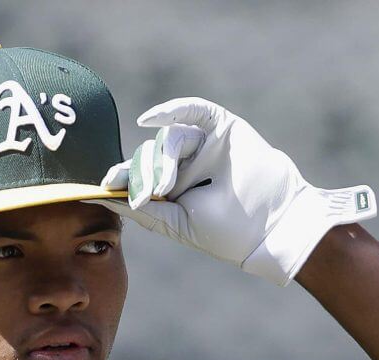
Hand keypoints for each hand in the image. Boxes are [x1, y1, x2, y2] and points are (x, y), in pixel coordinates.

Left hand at [88, 97, 376, 285]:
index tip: (105, 184)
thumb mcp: (179, 224)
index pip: (138, 174)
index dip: (121, 176)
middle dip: (144, 174)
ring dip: (162, 161)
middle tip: (151, 195)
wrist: (273, 226)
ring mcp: (203, 144)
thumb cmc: (229, 232)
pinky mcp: (221, 127)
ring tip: (167, 187)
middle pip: (149, 155)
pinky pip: (193, 110)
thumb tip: (106, 196)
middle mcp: (184, 162)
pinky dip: (171, 109)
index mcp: (172, 186)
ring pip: (168, 139)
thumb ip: (147, 210)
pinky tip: (148, 120)